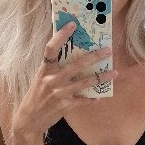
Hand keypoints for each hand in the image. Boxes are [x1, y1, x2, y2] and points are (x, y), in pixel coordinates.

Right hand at [12, 22, 115, 137]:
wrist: (29, 119)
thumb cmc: (36, 95)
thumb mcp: (41, 78)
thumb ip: (54, 68)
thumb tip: (70, 55)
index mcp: (45, 69)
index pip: (51, 48)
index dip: (61, 35)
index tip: (72, 25)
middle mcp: (52, 79)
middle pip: (76, 64)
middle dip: (94, 57)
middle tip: (108, 50)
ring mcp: (60, 92)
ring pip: (85, 82)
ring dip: (101, 77)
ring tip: (114, 73)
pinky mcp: (66, 105)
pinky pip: (84, 100)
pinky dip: (93, 98)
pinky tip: (100, 96)